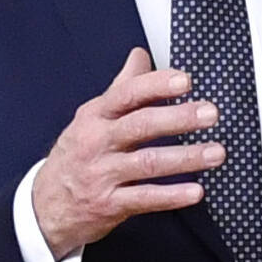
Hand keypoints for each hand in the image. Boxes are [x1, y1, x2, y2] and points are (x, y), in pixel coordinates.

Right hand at [31, 48, 222, 255]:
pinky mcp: (109, 204)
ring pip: (148, 163)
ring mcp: (102, 174)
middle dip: (179, 118)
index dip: (156, 86)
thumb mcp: (91, 118)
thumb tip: (140, 56)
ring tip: (215, 153)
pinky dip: (172, 195)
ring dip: (185, 157)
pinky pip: (144, 199)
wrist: (45, 206)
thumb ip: (121, 87)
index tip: (185, 81)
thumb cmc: (75, 157)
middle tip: (209, 113)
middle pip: (140, 126)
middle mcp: (98, 142)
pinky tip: (195, 191)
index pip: (127, 94)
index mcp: (95, 117)